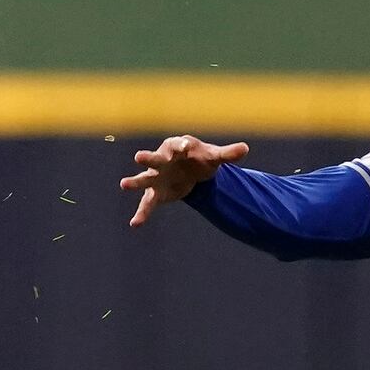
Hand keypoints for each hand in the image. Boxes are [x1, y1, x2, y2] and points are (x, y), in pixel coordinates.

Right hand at [120, 135, 249, 227]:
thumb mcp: (214, 157)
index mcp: (177, 148)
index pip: (178, 145)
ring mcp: (157, 177)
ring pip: (144, 179)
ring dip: (135, 182)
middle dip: (148, 158)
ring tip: (123, 184)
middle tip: (139, 157)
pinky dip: (142, 214)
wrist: (190, 171)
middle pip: (154, 159)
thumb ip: (227, 154)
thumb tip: (245, 148)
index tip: (184, 146)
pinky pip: (147, 204)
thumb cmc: (200, 158)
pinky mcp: (156, 193)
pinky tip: (135, 224)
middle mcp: (163, 160)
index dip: (180, 146)